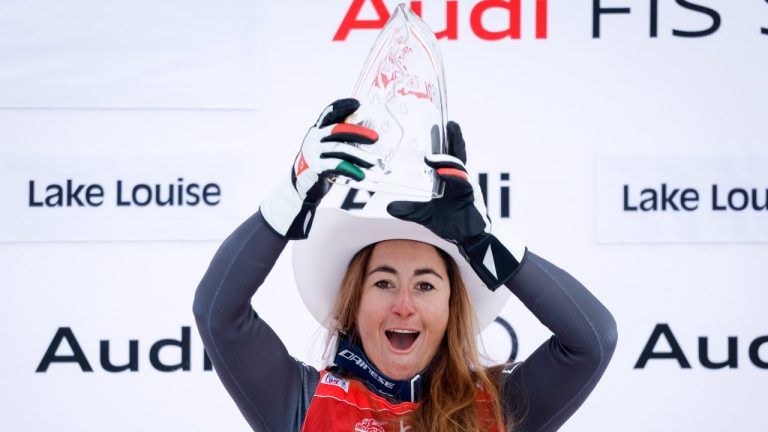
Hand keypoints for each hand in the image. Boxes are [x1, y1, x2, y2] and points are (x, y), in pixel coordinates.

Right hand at [261, 99, 377, 238]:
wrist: (302, 186)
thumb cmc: (320, 163)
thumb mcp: (329, 147)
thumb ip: (342, 136)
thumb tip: (361, 121)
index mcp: (318, 130)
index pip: (329, 113)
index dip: (343, 107)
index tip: (358, 104)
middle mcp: (314, 138)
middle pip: (337, 130)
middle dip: (358, 132)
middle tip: (375, 138)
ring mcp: (313, 152)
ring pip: (340, 149)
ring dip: (359, 155)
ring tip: (372, 162)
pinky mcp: (316, 167)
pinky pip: (337, 165)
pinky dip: (351, 170)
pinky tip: (361, 175)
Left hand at [387, 121, 525, 289]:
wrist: (469, 240)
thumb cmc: (452, 223)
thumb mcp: (426, 215)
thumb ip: (409, 209)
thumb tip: (389, 207)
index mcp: (451, 179)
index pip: (449, 156)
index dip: (446, 141)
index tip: (439, 126)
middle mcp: (461, 179)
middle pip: (458, 154)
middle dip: (455, 139)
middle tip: (450, 124)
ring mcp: (467, 187)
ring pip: (458, 167)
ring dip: (445, 160)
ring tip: (430, 158)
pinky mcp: (471, 196)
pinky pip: (462, 183)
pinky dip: (452, 177)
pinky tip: (443, 173)